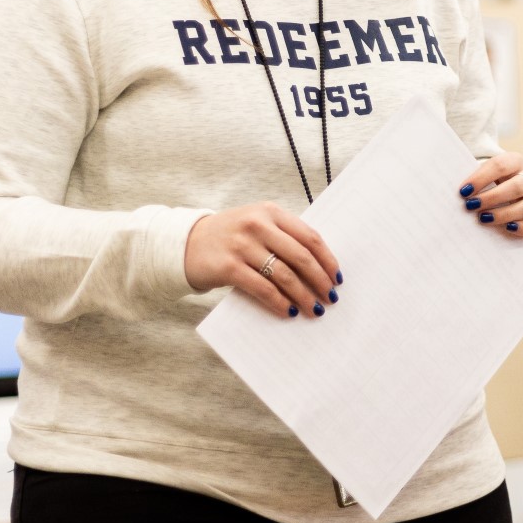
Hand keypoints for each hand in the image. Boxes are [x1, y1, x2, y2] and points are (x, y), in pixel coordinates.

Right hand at [186, 202, 341, 318]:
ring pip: (284, 275)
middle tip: (331, 297)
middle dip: (320, 280)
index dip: (327, 260)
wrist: (185, 243)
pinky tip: (289, 311)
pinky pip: (263, 288)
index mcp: (270, 211)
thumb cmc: (230, 237)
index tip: (337, 277)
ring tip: (314, 309)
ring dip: (303, 296)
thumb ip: (283, 237)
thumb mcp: (256, 225)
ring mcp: (242, 245)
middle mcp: (258, 225)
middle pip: (301, 256)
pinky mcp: (229, 267)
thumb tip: (320, 267)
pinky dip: (279, 302)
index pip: (309, 236)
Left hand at [459, 152, 522, 238]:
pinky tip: (507, 228)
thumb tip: (458, 193)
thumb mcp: (477, 171)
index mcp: (514, 161)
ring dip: (505, 214)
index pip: (500, 166)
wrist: (497, 187)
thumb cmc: (483, 180)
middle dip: (492, 197)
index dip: (481, 178)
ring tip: (483, 219)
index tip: (463, 191)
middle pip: (517, 186)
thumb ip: (470, 179)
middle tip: (471, 206)